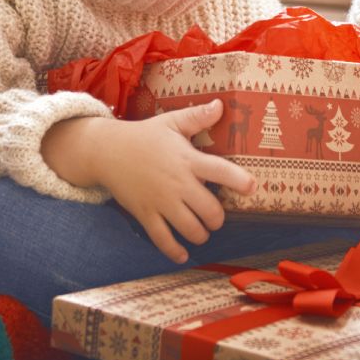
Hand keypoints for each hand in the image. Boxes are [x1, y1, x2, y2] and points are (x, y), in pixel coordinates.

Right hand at [58, 102, 256, 262]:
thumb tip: (220, 105)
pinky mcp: (145, 214)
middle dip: (218, 218)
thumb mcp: (171, 122)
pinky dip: (175, 251)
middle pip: (210, 210)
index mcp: (187, 159)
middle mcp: (177, 183)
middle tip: (215, 216)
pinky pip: (163, 239)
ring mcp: (161, 201)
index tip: (252, 187)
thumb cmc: (144, 136)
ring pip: (190, 229)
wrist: (107, 151)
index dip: (238, 180)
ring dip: (201, 234)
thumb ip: (197, 117)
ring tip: (201, 230)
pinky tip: (183, 254)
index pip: (219, 170)